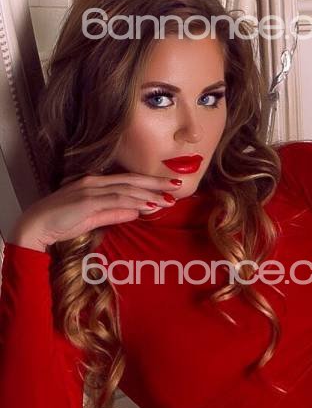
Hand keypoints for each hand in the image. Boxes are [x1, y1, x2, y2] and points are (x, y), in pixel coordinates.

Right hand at [10, 172, 183, 251]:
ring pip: (127, 189)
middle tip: (178, 185)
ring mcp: (90, 190)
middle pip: (132, 180)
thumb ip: (114, 213)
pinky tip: (149, 206)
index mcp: (95, 183)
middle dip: (157, 183)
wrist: (36, 227)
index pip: (128, 180)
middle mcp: (94, 182)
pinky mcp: (87, 201)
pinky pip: (116, 199)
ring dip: (150, 195)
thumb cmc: (62, 222)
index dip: (150, 183)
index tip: (169, 187)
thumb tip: (136, 211)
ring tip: (168, 200)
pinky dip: (135, 202)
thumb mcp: (94, 217)